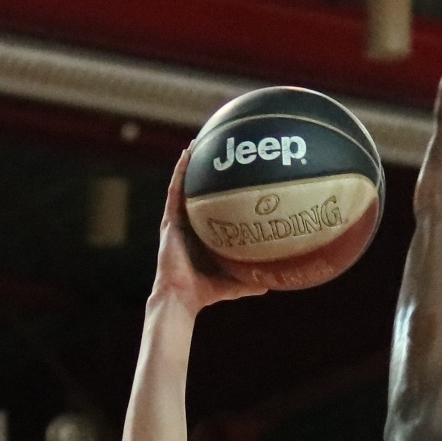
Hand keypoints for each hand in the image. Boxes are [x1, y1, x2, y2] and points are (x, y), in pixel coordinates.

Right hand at [150, 158, 264, 312]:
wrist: (181, 297)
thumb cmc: (203, 293)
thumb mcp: (233, 283)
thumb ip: (250, 281)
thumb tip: (273, 282)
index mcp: (200, 236)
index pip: (210, 209)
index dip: (216, 192)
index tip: (230, 175)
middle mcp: (187, 226)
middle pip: (195, 193)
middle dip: (202, 172)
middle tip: (216, 150)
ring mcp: (176, 222)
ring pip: (183, 187)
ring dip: (189, 165)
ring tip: (197, 143)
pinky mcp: (169, 222)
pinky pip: (174, 192)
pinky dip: (180, 173)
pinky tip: (186, 156)